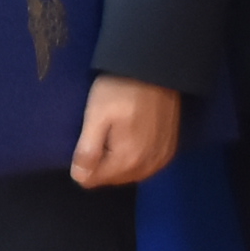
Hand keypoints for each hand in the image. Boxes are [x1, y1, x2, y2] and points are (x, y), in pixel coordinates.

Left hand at [68, 75, 184, 188]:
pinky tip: (130, 141)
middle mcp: (148, 167)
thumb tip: (79, 178)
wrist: (156, 70)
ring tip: (113, 136)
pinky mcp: (170, 151)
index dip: (83, 163)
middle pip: (112, 179)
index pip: (94, 180)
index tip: (85, 140)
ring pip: (130, 174)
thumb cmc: (120, 89)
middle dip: (100, 164)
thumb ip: (88, 150)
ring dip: (117, 163)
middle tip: (98, 135)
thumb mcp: (96, 115)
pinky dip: (135, 160)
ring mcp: (162, 159)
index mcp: (127, 160)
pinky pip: (147, 166)